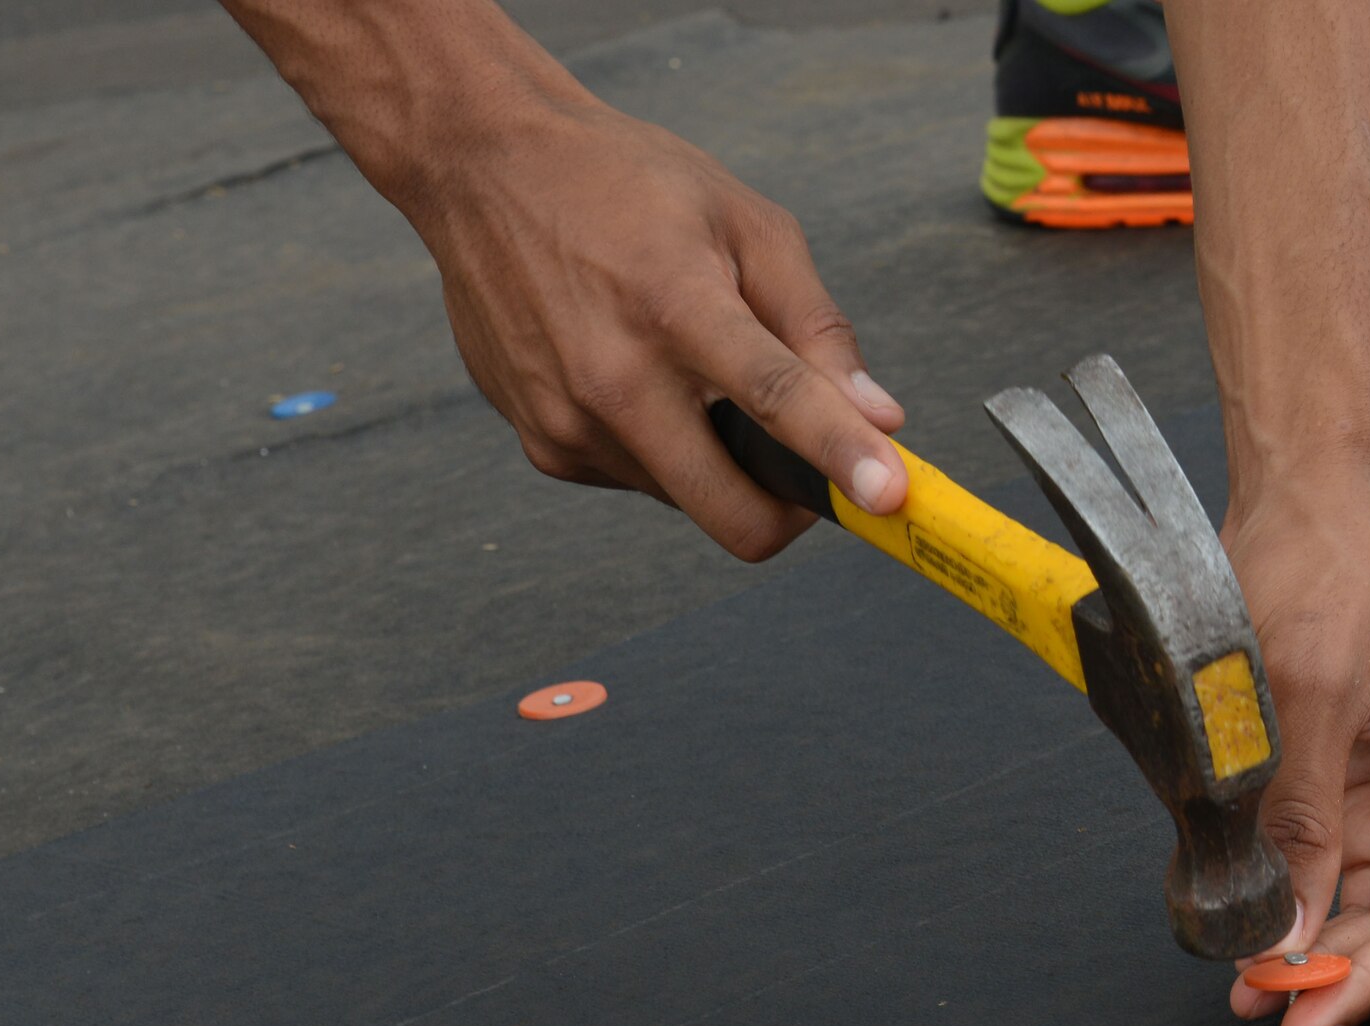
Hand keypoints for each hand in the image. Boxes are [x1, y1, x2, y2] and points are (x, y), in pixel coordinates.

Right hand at [411, 102, 906, 558]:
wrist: (482, 166)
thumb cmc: (620, 184)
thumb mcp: (746, 224)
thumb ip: (818, 327)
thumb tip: (878, 415)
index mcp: (675, 305)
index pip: (777, 402)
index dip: (843, 458)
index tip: (888, 497)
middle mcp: (614, 379)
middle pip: (734, 515)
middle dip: (789, 508)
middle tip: (809, 464)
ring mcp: (570, 423)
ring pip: (692, 500)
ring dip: (718, 463)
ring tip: (694, 375)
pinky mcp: (544, 446)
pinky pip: (640, 482)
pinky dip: (665, 449)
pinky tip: (640, 377)